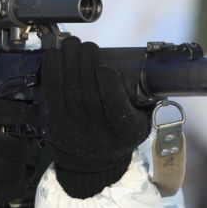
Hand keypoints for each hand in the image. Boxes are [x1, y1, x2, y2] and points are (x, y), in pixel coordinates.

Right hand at [0, 94, 30, 207]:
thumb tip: (16, 114)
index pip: (5, 110)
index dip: (26, 113)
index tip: (35, 116)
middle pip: (15, 146)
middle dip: (20, 154)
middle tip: (17, 156)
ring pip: (14, 168)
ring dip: (18, 172)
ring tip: (14, 172)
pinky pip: (8, 188)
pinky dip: (16, 187)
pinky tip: (15, 186)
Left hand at [41, 37, 151, 197]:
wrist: (92, 164)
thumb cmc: (119, 134)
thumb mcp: (142, 123)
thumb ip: (147, 99)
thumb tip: (155, 67)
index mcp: (126, 132)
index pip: (116, 108)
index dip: (110, 85)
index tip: (107, 68)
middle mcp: (100, 134)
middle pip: (89, 95)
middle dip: (86, 63)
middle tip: (89, 46)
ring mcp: (75, 130)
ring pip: (69, 90)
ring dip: (69, 61)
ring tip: (72, 43)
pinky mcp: (55, 124)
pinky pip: (51, 93)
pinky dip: (52, 71)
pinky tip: (55, 55)